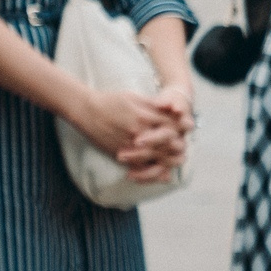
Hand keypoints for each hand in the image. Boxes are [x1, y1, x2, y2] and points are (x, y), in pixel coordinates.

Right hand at [70, 89, 188, 181]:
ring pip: (158, 158)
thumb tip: (170, 110)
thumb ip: (153, 105)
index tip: (185, 127)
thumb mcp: (133, 97)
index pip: (173, 125)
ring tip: (175, 158)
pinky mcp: (122, 154)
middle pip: (170, 144)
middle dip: (179, 145)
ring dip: (170, 159)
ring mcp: (131, 145)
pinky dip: (154, 172)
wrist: (85, 111)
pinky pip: (142, 167)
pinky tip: (161, 172)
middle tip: (183, 145)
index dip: (182, 127)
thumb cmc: (109, 101)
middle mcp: (140, 133)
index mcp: (144, 116)